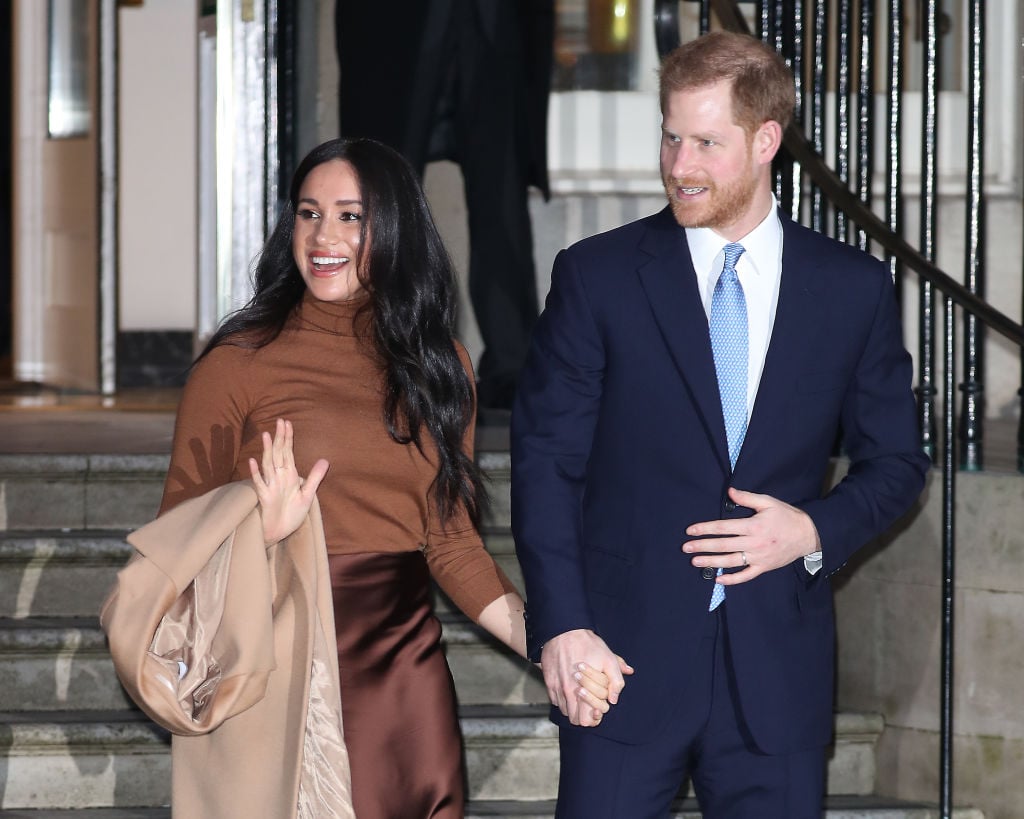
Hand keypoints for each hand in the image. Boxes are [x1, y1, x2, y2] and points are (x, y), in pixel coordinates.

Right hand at [249, 419, 328, 544]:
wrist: (279, 532)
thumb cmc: (291, 514)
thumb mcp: (307, 494)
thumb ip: (314, 477)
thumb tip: (325, 460)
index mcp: (289, 475)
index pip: (288, 452)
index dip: (288, 438)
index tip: (287, 422)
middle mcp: (279, 477)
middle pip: (278, 454)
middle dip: (279, 438)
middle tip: (280, 421)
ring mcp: (270, 486)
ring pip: (268, 464)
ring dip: (267, 450)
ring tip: (266, 435)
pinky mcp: (265, 497)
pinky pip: (260, 484)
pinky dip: (256, 473)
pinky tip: (253, 462)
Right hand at [540, 629, 633, 726]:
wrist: (564, 631)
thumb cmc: (587, 644)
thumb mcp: (608, 658)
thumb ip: (616, 680)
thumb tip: (615, 698)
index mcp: (583, 690)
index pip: (586, 722)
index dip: (594, 718)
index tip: (598, 710)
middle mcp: (568, 692)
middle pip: (575, 720)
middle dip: (584, 716)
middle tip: (590, 706)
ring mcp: (557, 688)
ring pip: (564, 711)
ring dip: (573, 708)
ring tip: (580, 697)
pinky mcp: (549, 682)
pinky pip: (555, 701)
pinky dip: (563, 700)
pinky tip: (570, 689)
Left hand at [682, 487, 820, 584]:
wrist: (808, 535)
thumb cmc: (786, 516)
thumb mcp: (768, 502)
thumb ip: (747, 498)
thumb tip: (729, 492)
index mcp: (753, 526)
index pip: (723, 528)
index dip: (705, 529)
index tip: (691, 531)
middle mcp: (754, 543)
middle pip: (723, 545)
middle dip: (702, 546)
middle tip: (686, 548)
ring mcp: (758, 557)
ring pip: (731, 562)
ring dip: (711, 563)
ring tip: (695, 562)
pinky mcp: (764, 567)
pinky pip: (745, 575)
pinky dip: (732, 579)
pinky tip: (718, 580)